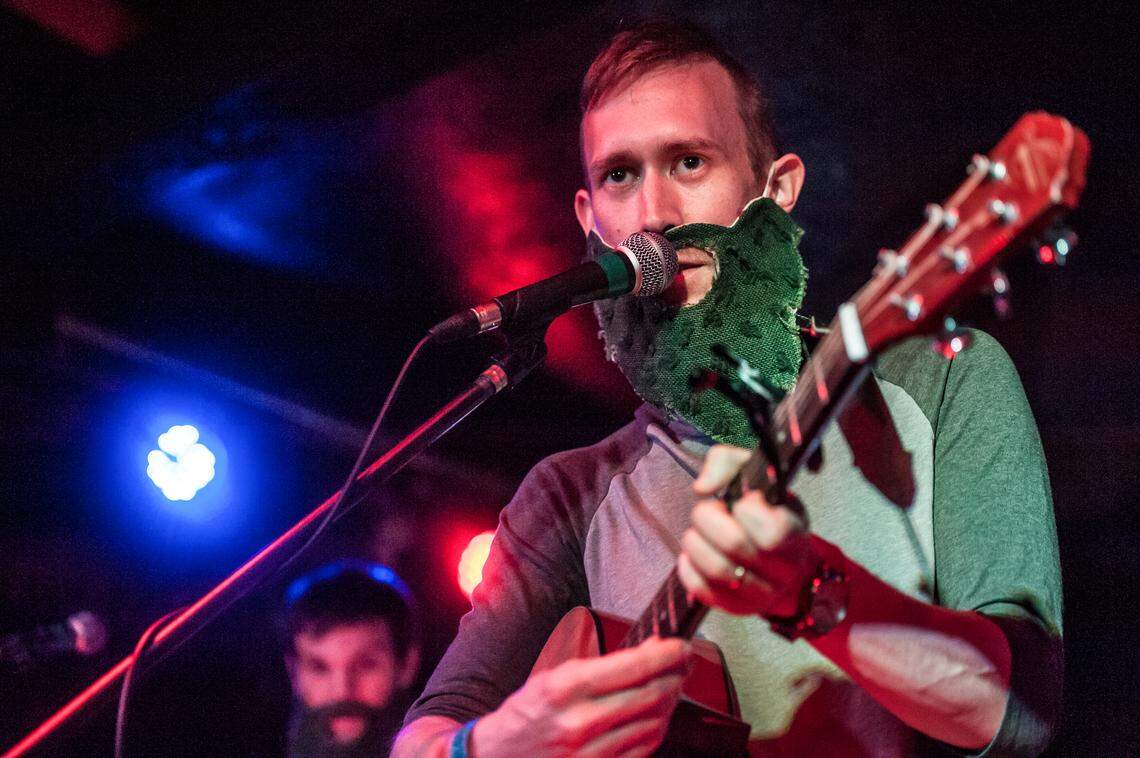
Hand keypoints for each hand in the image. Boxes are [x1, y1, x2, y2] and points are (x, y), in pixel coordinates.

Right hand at [471, 636, 691, 756]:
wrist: (499, 757)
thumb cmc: (528, 713)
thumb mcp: (555, 675)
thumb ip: (603, 664)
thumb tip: (650, 649)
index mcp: (566, 687)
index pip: (634, 666)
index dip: (667, 654)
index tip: (680, 645)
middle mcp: (580, 721)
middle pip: (652, 695)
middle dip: (676, 675)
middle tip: (684, 663)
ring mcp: (591, 753)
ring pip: (654, 723)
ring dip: (670, 701)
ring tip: (671, 686)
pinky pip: (645, 749)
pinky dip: (657, 728)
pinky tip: (656, 715)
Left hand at [677, 444, 818, 617]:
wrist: (779, 554)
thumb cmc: (764, 508)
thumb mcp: (757, 473)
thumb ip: (729, 462)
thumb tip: (703, 487)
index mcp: (796, 533)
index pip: (773, 530)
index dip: (746, 509)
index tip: (741, 501)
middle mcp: (786, 569)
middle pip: (735, 545)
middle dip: (709, 519)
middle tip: (709, 511)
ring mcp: (763, 593)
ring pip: (717, 570)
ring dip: (695, 543)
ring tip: (698, 532)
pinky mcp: (738, 608)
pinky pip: (703, 591)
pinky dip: (688, 567)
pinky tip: (692, 554)